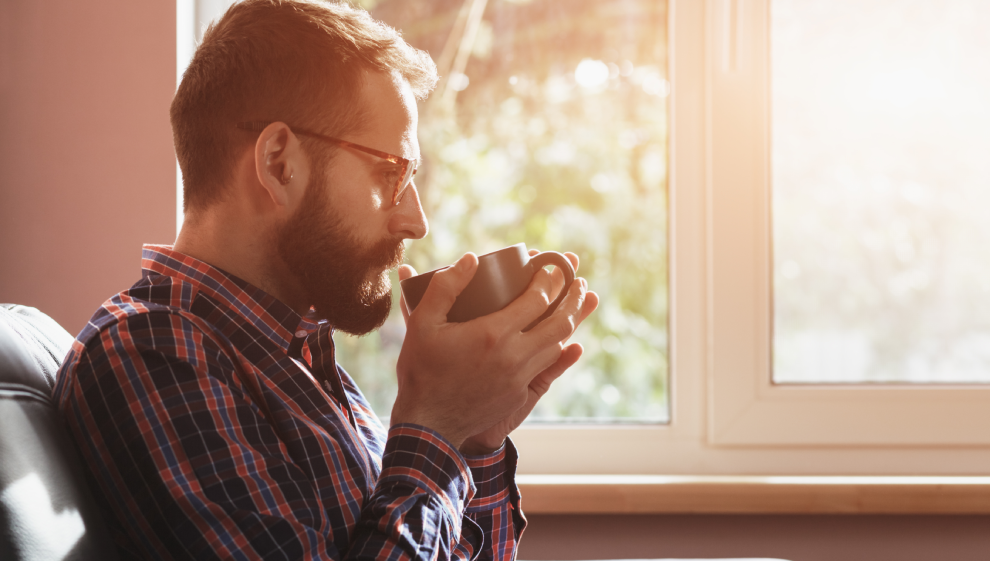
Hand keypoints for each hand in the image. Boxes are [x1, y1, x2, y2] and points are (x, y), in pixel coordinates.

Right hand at [392, 250, 598, 454]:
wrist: (428, 423)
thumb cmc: (421, 370)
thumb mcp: (422, 323)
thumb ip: (445, 287)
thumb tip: (470, 259)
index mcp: (493, 334)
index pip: (536, 300)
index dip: (549, 279)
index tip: (552, 265)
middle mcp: (513, 356)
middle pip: (559, 322)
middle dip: (572, 298)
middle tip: (578, 280)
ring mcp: (519, 378)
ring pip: (557, 345)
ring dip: (570, 322)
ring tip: (576, 304)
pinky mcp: (519, 394)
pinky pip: (546, 366)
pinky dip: (557, 347)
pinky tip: (560, 338)